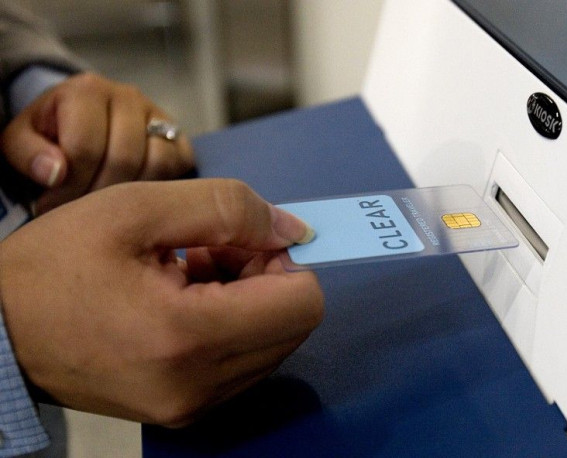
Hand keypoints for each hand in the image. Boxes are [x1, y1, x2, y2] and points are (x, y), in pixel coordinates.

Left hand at [0, 72, 194, 213]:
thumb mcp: (21, 140)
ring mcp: (158, 115)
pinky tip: (132, 194)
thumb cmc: (49, 135)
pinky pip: (178, 166)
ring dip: (131, 194)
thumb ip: (28, 153)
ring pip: (156, 163)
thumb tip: (55, 172)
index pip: (85, 147)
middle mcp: (128, 96)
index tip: (51, 204)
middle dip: (98, 194)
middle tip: (78, 211)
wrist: (77, 121)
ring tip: (105, 203)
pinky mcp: (179, 137)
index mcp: (86, 90)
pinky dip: (159, 186)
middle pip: (123, 158)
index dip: (68, 186)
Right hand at [0, 179, 322, 425]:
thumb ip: (228, 208)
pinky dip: (228, 324)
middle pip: (293, 325)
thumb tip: (294, 229)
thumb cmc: (55, 265)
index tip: (242, 237)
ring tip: (187, 272)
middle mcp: (198, 386)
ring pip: (272, 343)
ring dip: (246, 299)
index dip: (283, 258)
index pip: (303, 303)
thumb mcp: (138, 208)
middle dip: (264, 277)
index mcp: (188, 336)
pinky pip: (241, 363)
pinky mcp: (183, 410)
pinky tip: (183, 298)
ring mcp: (191, 406)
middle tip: (209, 250)